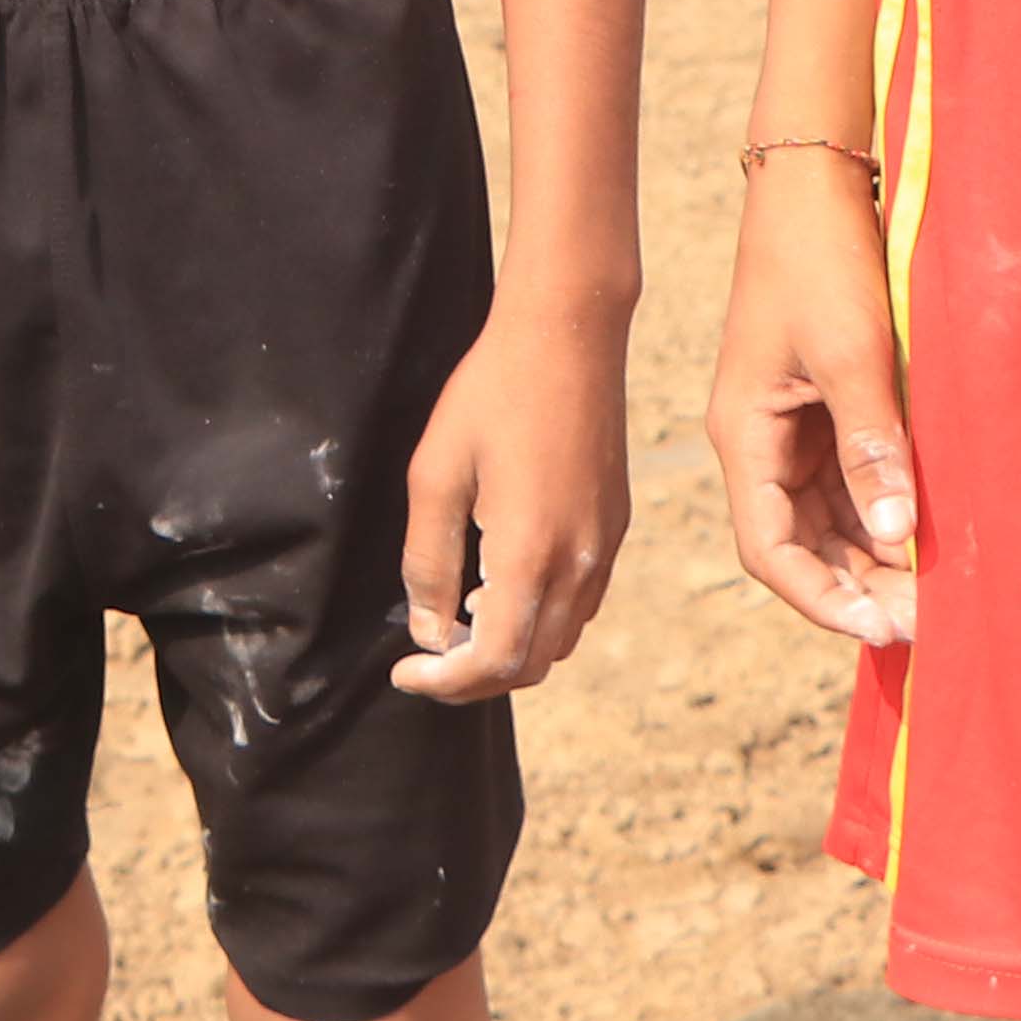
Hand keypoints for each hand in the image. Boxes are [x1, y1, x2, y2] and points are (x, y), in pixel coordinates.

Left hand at [396, 298, 631, 699]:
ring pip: (560, 641)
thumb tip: (427, 629)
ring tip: (459, 624)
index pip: (494, 661)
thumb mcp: (435, 473)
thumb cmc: (493, 393)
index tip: (406, 672)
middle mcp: (578, 563)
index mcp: (530, 553)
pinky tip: (501, 589)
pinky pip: (580, 606)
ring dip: (510, 652)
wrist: (569, 337)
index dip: (446, 683)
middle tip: (426, 658)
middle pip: (531, 665)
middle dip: (474, 678)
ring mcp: (604, 548)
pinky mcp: (613, 529)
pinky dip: (540, 621)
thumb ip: (428, 560)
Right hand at [705, 150, 917, 646]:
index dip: (821, 599)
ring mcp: (792, 429)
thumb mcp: (852, 352)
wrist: (813, 186)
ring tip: (934, 593)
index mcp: (744, 434)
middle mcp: (761, 443)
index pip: (770, 549)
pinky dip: (885, 517)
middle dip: (856, 589)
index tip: (881, 628)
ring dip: (874, 560)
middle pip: (801, 546)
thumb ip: (873, 443)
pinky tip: (928, 537)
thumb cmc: (822, 260)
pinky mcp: (824, 410)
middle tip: (927, 622)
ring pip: (828, 522)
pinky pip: (851, 485)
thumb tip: (898, 534)